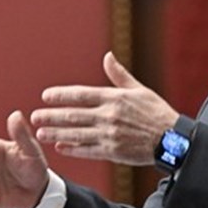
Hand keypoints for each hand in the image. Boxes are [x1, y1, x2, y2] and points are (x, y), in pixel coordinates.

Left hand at [30, 51, 178, 165]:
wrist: (172, 139)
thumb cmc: (156, 112)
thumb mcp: (139, 89)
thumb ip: (119, 75)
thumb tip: (107, 56)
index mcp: (115, 98)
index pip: (81, 94)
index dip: (61, 95)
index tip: (46, 96)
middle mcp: (110, 115)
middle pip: (74, 115)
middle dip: (52, 116)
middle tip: (35, 117)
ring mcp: (110, 134)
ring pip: (77, 134)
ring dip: (57, 134)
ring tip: (40, 134)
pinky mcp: (113, 152)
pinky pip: (88, 151)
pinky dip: (73, 149)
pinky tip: (60, 148)